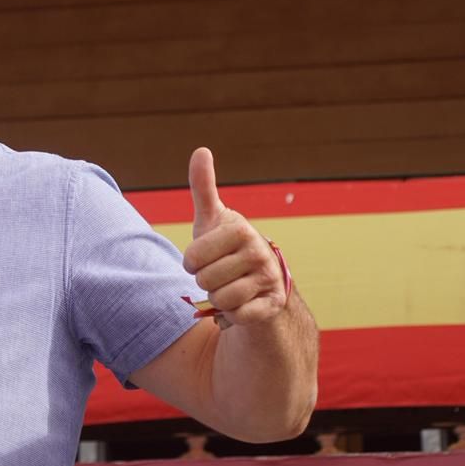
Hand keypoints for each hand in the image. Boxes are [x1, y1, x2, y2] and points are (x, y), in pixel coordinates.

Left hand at [182, 147, 288, 325]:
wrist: (256, 281)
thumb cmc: (224, 247)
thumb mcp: (211, 218)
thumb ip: (202, 186)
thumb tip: (201, 149)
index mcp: (240, 229)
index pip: (192, 258)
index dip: (191, 263)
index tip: (203, 257)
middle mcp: (259, 251)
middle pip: (205, 280)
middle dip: (205, 281)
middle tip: (218, 273)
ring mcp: (270, 278)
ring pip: (221, 299)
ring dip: (218, 299)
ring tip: (229, 287)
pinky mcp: (273, 304)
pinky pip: (238, 316)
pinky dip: (233, 314)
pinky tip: (241, 303)